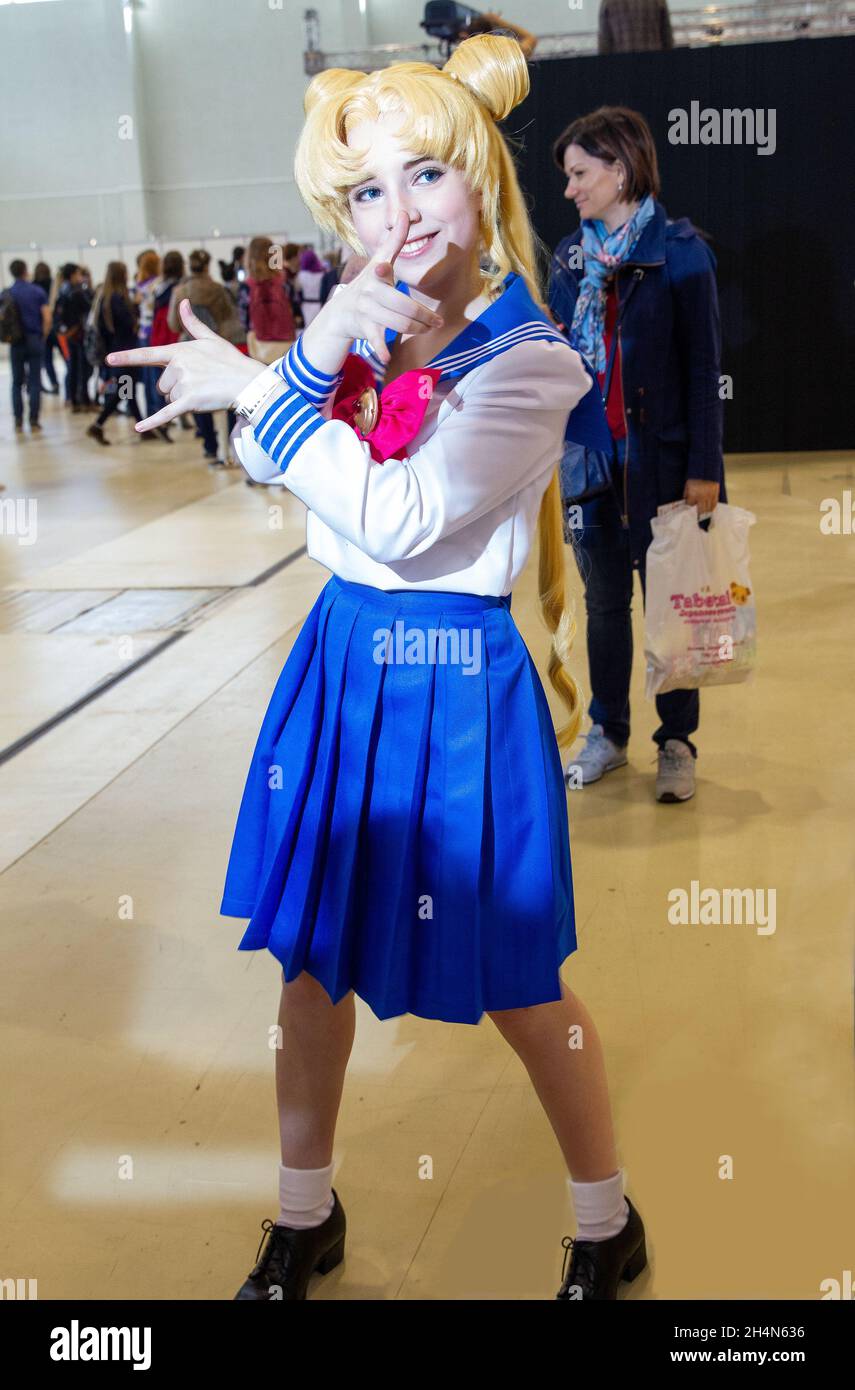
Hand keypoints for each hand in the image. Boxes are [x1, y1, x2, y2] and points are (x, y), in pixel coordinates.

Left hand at [104, 298, 263, 431]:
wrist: (248, 382)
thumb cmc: (230, 360)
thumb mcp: (210, 339)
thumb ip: (193, 324)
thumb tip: (183, 302)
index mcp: (178, 351)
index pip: (147, 354)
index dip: (126, 357)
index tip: (108, 360)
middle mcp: (178, 366)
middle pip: (163, 385)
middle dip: (178, 388)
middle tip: (201, 384)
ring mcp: (183, 384)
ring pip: (170, 399)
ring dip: (184, 400)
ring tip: (204, 393)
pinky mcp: (190, 402)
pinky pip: (166, 414)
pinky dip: (152, 422)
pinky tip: (138, 428)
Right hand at [309, 208, 444, 366]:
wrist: (340, 314)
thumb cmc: (367, 285)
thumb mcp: (378, 262)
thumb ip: (394, 241)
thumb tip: (405, 212)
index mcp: (376, 273)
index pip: (382, 268)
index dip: (383, 268)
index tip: (383, 269)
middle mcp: (370, 291)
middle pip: (403, 306)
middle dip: (423, 315)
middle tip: (438, 322)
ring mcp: (365, 310)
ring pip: (396, 322)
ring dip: (416, 328)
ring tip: (428, 330)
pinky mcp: (362, 327)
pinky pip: (375, 339)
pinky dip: (381, 349)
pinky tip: (387, 358)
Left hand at [684, 478, 719, 514]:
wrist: (706, 469)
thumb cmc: (695, 476)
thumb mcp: (687, 484)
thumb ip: (686, 493)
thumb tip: (685, 500)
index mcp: (693, 495)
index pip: (690, 506)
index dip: (689, 509)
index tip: (688, 511)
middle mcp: (702, 497)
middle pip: (700, 511)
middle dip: (698, 514)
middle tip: (696, 517)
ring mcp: (710, 496)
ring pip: (708, 509)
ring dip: (705, 513)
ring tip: (703, 515)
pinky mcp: (716, 494)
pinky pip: (714, 504)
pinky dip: (712, 508)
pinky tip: (710, 510)